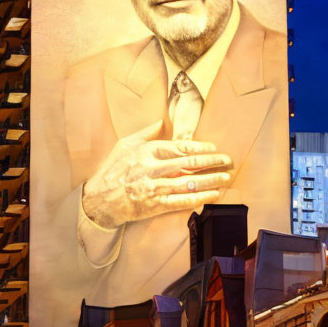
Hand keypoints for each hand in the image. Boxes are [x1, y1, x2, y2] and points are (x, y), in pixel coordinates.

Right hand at [81, 120, 231, 228]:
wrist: (100, 200)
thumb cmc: (112, 170)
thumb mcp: (125, 144)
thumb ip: (146, 132)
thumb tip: (162, 121)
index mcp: (147, 151)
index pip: (181, 147)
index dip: (201, 147)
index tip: (214, 148)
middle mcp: (152, 168)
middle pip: (190, 163)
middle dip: (212, 162)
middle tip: (228, 161)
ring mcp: (155, 188)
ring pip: (189, 182)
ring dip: (211, 180)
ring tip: (225, 177)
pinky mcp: (155, 205)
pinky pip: (182, 201)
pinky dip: (199, 198)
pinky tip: (212, 195)